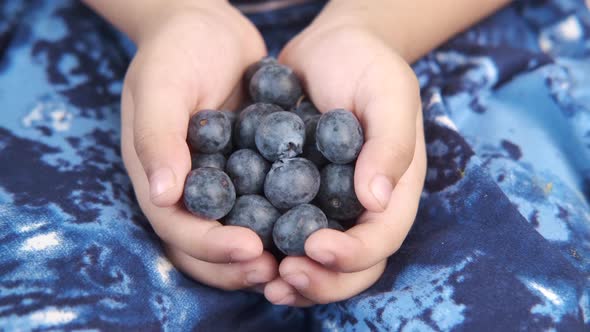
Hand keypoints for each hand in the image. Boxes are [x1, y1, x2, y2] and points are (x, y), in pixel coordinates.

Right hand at [121, 1, 276, 290]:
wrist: (207, 26)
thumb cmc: (175, 50)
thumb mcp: (161, 86)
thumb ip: (157, 137)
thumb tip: (163, 196)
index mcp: (156, 177)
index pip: (177, 228)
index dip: (209, 246)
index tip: (249, 249)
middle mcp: (186, 188)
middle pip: (205, 245)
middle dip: (237, 265)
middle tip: (277, 270)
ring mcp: (217, 181)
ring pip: (235, 233)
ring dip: (262, 253)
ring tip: (298, 260)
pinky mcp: (246, 170)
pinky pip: (263, 204)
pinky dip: (281, 221)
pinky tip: (313, 227)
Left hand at [263, 22, 426, 305]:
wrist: (330, 49)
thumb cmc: (367, 65)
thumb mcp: (389, 93)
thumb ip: (389, 143)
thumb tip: (376, 200)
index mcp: (393, 192)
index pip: (381, 239)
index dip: (353, 254)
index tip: (316, 247)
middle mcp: (361, 209)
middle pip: (351, 266)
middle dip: (321, 281)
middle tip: (284, 279)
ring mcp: (327, 206)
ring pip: (317, 261)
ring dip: (294, 280)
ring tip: (264, 282)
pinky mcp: (294, 196)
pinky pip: (283, 232)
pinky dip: (267, 249)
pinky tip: (241, 250)